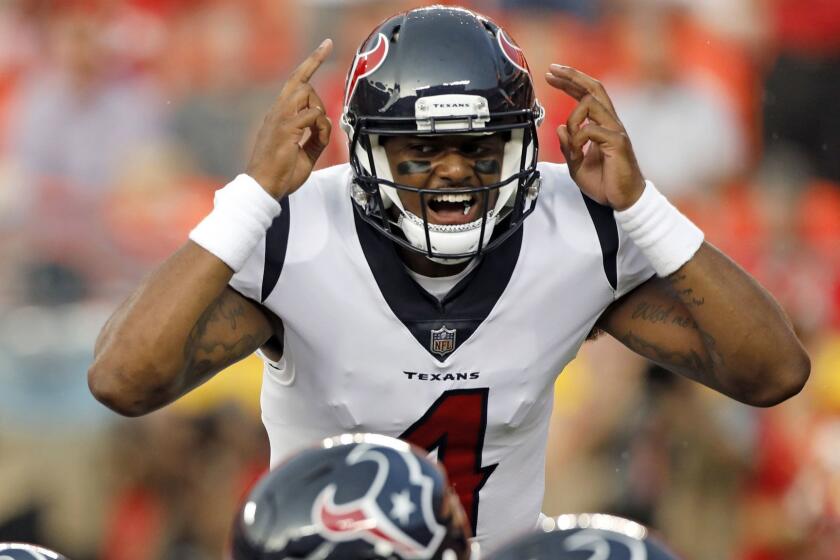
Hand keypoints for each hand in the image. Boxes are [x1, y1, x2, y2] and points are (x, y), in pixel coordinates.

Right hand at [247, 39, 332, 198]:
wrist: (264, 188)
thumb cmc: (281, 174)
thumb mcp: (305, 153)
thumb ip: (316, 137)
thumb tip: (327, 125)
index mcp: (280, 116)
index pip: (296, 82)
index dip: (312, 62)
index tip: (326, 44)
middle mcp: (277, 112)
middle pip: (301, 81)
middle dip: (319, 98)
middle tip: (319, 124)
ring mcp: (279, 119)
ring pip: (307, 93)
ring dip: (319, 111)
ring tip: (316, 135)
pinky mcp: (285, 129)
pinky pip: (312, 116)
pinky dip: (321, 126)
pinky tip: (317, 140)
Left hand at [545, 65, 644, 209]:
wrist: (623, 201)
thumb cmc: (604, 183)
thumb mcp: (577, 165)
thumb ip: (568, 147)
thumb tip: (560, 128)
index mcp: (602, 125)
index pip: (588, 95)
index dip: (570, 82)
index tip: (552, 74)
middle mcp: (611, 123)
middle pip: (594, 88)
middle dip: (572, 76)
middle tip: (553, 70)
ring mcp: (616, 131)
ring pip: (591, 104)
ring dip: (572, 118)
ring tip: (570, 141)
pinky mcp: (617, 142)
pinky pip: (591, 130)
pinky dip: (577, 139)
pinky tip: (577, 152)